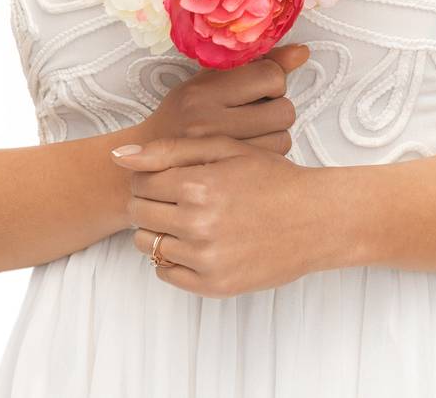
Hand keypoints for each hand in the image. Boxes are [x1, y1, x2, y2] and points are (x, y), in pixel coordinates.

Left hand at [110, 134, 341, 298]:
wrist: (317, 219)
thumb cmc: (272, 178)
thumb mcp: (225, 150)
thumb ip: (169, 151)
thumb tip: (118, 158)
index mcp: (197, 186)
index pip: (139, 183)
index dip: (152, 178)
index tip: (171, 178)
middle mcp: (196, 225)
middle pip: (139, 214)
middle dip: (152, 203)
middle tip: (180, 199)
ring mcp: (204, 259)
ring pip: (147, 245)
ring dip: (160, 231)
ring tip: (190, 220)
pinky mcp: (214, 286)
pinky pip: (166, 274)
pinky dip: (173, 259)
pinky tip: (197, 244)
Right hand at [138, 43, 308, 155]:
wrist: (149, 163)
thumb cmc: (183, 116)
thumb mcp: (209, 81)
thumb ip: (255, 64)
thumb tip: (302, 53)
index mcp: (203, 91)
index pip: (270, 76)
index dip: (273, 81)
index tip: (259, 88)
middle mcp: (208, 122)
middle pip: (283, 110)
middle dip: (277, 109)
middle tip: (257, 113)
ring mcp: (218, 153)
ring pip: (284, 137)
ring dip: (276, 134)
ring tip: (253, 133)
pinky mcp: (228, 175)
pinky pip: (275, 159)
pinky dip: (270, 153)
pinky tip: (251, 151)